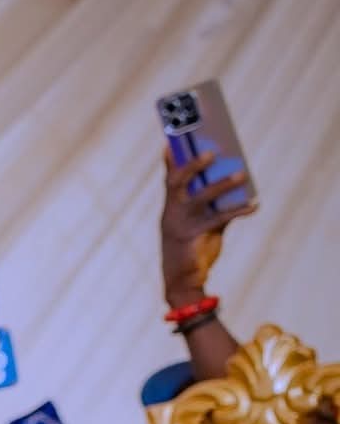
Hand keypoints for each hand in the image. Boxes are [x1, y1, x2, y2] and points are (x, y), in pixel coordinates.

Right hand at [161, 144, 255, 307]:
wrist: (184, 282)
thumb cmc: (191, 251)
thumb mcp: (201, 225)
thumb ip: (215, 206)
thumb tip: (235, 185)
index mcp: (170, 208)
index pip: (169, 180)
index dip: (170, 161)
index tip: (170, 141)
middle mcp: (172, 213)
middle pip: (177, 183)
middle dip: (192, 165)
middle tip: (210, 152)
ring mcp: (181, 224)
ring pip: (200, 198)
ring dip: (221, 185)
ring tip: (241, 175)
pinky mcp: (195, 237)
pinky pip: (219, 219)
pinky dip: (238, 211)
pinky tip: (253, 205)